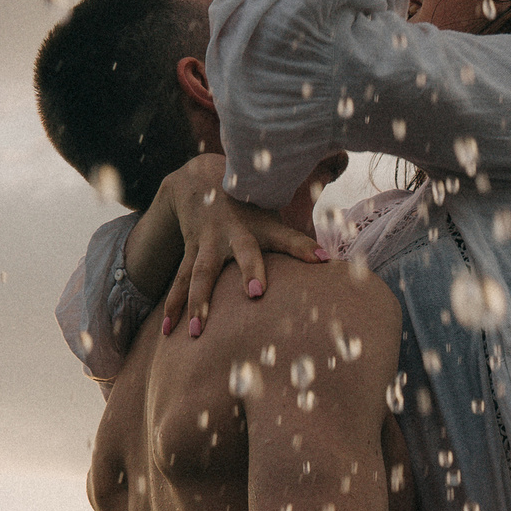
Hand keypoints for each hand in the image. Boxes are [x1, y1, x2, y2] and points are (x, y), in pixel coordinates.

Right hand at [157, 162, 323, 338]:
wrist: (197, 179)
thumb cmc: (247, 202)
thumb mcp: (274, 204)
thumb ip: (306, 214)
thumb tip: (341, 178)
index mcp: (260, 224)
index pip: (288, 235)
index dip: (304, 246)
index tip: (323, 259)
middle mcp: (234, 232)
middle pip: (243, 252)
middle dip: (250, 270)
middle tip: (256, 293)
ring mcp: (208, 243)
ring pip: (202, 273)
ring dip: (199, 302)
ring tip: (198, 332)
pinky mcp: (190, 252)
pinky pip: (180, 281)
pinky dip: (173, 306)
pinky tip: (169, 331)